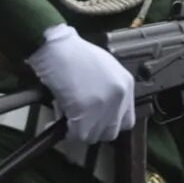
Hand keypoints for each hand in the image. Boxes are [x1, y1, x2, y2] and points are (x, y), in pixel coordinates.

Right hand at [26, 22, 134, 145]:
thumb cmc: (74, 54)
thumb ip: (109, 92)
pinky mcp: (85, 111)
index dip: (109, 124)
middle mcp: (119, 96)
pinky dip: (67, 132)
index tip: (97, 123)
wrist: (57, 47)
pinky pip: (78, 134)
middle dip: (93, 130)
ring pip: (94, 135)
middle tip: (79, 123)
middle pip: (111, 131)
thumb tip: (100, 114)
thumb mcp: (104, 70)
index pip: (127, 121)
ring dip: (79, 131)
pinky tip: (57, 122)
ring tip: (67, 118)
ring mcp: (103, 105)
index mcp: (126, 84)